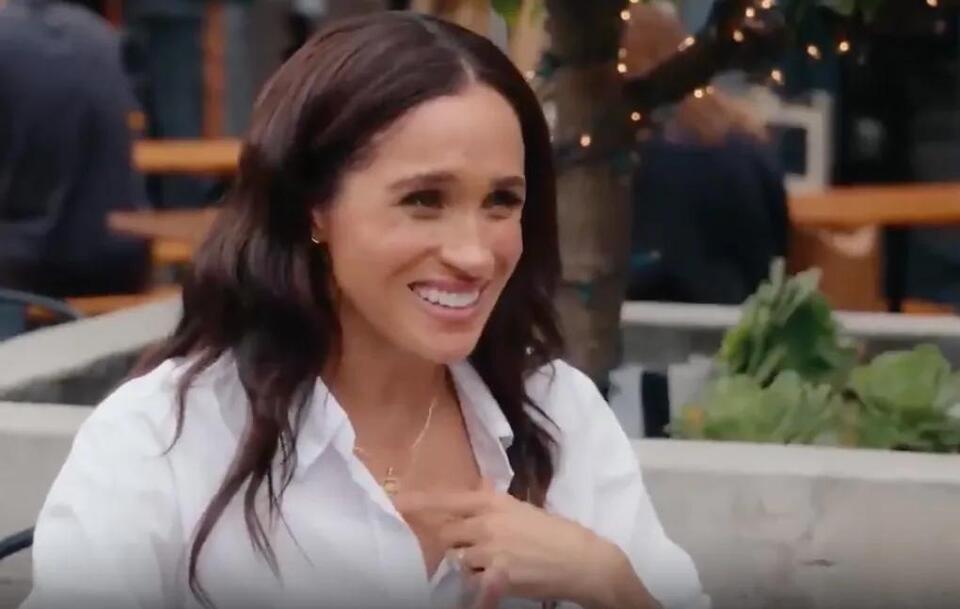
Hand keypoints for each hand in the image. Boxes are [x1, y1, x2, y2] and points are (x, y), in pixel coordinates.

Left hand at [394, 480, 657, 608]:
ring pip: (457, 560)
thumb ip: (492, 502)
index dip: (418, 503)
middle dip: (442, 543)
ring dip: (462, 565)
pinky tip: (486, 585)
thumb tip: (474, 491)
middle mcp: (485, 522)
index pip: (446, 501)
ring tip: (482, 566)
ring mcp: (490, 551)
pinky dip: (475, 586)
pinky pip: (472, 584)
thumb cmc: (553, 531)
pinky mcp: (497, 577)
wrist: (581, 559)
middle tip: (442, 549)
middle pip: (444, 534)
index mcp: (491, 501)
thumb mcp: (520, 508)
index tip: (395, 504)